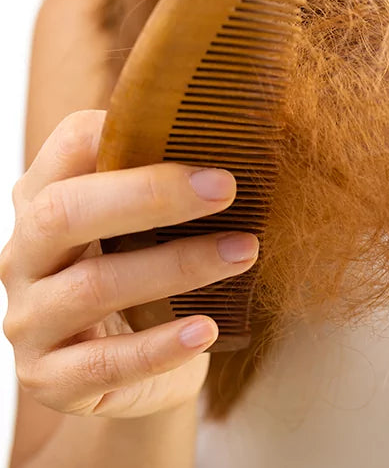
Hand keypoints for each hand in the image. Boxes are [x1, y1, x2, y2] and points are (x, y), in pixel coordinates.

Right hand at [0, 110, 258, 417]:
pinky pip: (104, 363)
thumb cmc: (151, 286)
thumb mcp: (152, 234)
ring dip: (178, 267)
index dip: (124, 132)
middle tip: (226, 188)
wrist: (136, 376)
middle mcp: (24, 257)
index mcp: (46, 202)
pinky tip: (206, 330)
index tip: (200, 132)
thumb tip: (237, 139)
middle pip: (64, 212)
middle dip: (150, 195)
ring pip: (93, 286)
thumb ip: (170, 194)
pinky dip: (160, 345)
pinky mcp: (50, 378)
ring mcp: (30, 320)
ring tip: (244, 253)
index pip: (68, 147)